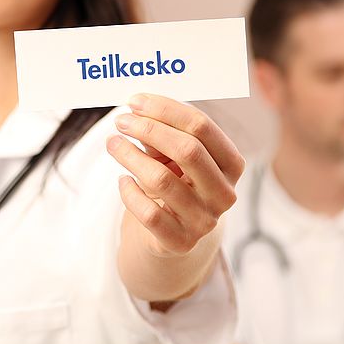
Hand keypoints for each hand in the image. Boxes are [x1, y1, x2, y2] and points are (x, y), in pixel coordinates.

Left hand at [106, 93, 244, 256]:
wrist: (172, 233)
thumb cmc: (175, 181)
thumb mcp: (174, 156)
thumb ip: (162, 133)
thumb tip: (136, 110)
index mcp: (231, 164)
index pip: (202, 127)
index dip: (166, 110)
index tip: (135, 101)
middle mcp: (224, 193)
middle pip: (187, 150)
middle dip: (149, 129)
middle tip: (121, 121)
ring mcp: (204, 220)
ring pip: (161, 180)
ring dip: (131, 156)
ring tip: (113, 143)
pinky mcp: (180, 242)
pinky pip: (148, 212)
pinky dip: (129, 192)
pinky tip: (122, 180)